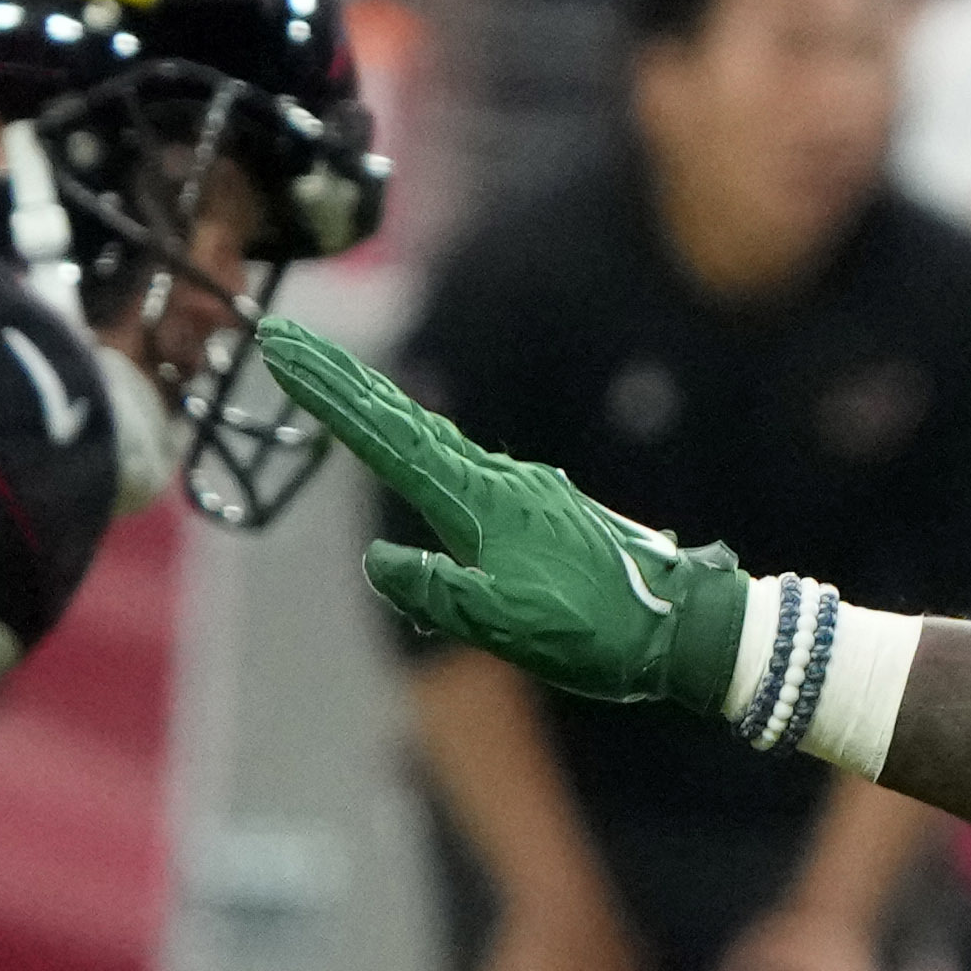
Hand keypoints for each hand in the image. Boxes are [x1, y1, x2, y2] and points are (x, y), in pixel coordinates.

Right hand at [258, 318, 749, 711]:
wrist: (688, 629)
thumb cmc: (599, 632)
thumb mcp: (504, 623)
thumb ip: (435, 591)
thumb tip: (380, 559)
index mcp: (481, 501)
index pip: (387, 435)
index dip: (329, 393)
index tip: (282, 346)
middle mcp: (500, 483)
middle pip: (404, 420)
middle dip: (340, 382)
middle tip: (284, 339)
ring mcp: (525, 494)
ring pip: (433, 440)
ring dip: (379, 409)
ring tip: (333, 382)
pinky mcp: (544, 512)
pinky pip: (463, 469)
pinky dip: (422, 444)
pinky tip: (415, 446)